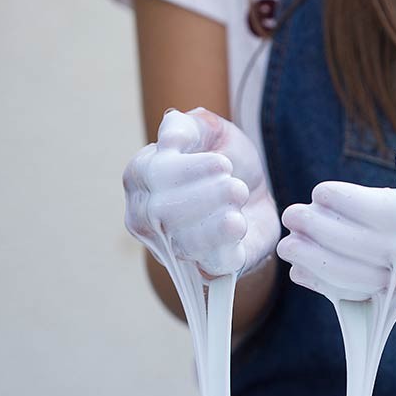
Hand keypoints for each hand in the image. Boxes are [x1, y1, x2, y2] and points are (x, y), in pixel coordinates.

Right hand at [123, 107, 279, 277]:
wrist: (255, 195)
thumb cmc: (223, 159)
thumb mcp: (208, 130)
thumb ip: (186, 126)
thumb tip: (169, 135)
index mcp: (140, 179)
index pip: (152, 178)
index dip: (189, 171)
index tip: (223, 163)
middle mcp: (147, 218)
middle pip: (164, 213)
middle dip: (207, 196)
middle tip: (237, 186)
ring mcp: (173, 248)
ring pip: (186, 244)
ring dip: (220, 221)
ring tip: (241, 200)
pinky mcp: (208, 269)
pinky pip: (212, 266)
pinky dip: (229, 246)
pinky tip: (242, 226)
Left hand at [278, 122, 395, 299]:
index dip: (359, 206)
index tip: (319, 191)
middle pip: (389, 252)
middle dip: (333, 236)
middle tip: (292, 216)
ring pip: (379, 282)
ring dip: (327, 266)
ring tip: (289, 246)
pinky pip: (373, 297)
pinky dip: (334, 286)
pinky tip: (303, 272)